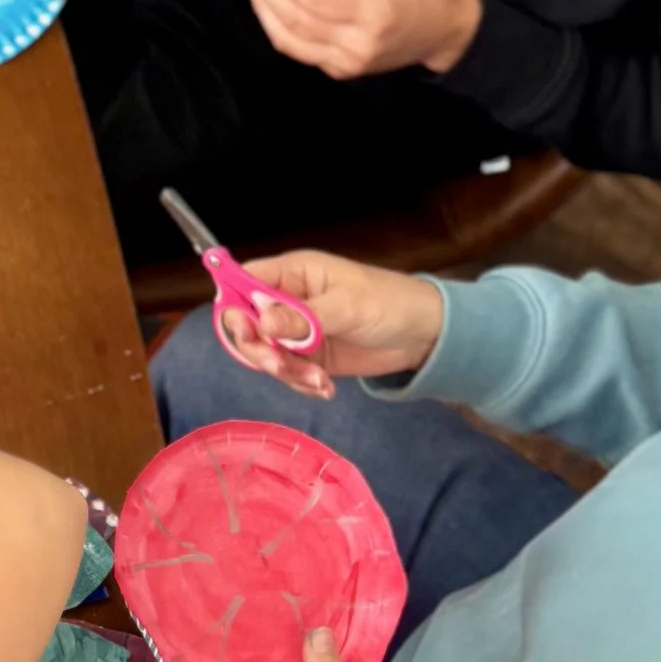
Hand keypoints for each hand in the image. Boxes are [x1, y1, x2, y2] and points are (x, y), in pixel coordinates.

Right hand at [207, 247, 444, 398]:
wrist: (426, 336)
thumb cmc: (390, 303)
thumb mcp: (346, 307)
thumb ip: (302, 317)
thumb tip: (260, 321)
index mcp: (292, 274)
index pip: (242, 282)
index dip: (234, 306)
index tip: (246, 332)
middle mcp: (286, 300)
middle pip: (246, 323)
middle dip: (259, 349)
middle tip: (279, 365)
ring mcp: (296, 331)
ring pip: (265, 353)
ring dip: (285, 372)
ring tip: (317, 380)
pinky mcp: (309, 357)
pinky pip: (287, 372)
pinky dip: (301, 383)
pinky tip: (325, 388)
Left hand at [241, 0, 482, 81]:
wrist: (446, 33)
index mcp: (372, 18)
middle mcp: (355, 47)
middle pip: (296, 21)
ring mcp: (346, 64)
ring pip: (290, 41)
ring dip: (265, 11)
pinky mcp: (341, 71)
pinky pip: (301, 51)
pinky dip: (280, 29)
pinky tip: (270, 7)